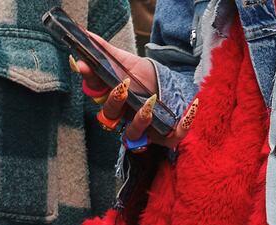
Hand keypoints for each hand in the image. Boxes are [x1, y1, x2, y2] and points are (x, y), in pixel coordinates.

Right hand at [70, 36, 198, 148]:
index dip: (92, 81)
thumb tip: (86, 36)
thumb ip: (106, 53)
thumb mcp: (127, 62)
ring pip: (133, 134)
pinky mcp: (167, 137)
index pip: (96, 94)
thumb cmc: (145, 77)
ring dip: (140, 120)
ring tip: (148, 103)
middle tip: (122, 86)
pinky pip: (173, 138)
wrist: (172, 87)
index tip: (87, 66)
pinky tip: (189, 110)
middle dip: (115, 102)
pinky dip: (181, 126)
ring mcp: (144, 130)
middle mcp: (124, 118)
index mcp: (113, 100)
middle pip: (111, 115)